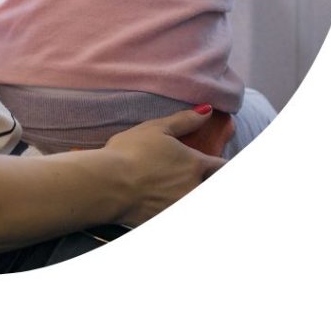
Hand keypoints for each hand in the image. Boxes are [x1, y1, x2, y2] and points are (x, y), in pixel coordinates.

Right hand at [103, 107, 226, 225]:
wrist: (109, 185)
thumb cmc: (130, 152)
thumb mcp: (156, 128)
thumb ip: (185, 121)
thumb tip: (207, 111)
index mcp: (194, 164)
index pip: (222, 167)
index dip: (221, 165)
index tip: (219, 164)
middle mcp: (194, 188)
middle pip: (212, 186)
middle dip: (208, 180)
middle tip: (193, 175)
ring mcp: (181, 206)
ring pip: (195, 199)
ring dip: (189, 192)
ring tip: (174, 188)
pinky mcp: (166, 220)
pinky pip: (176, 212)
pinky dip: (173, 205)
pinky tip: (161, 202)